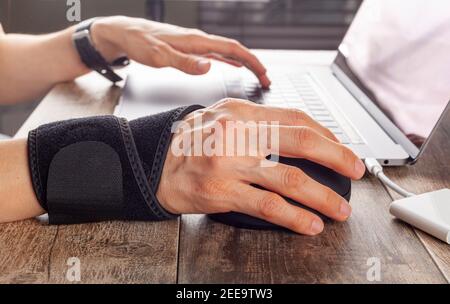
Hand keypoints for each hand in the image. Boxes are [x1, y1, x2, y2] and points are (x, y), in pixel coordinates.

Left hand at [90, 16, 270, 87]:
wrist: (127, 33)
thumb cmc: (141, 43)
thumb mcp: (160, 56)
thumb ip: (185, 62)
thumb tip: (208, 67)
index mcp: (196, 41)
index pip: (232, 49)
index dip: (251, 61)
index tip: (263, 73)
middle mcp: (199, 40)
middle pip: (235, 49)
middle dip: (253, 63)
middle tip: (266, 79)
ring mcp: (196, 44)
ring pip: (227, 51)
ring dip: (244, 62)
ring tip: (257, 74)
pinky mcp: (191, 48)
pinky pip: (216, 54)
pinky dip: (230, 61)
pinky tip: (233, 66)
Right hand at [156, 99, 365, 234]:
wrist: (153, 164)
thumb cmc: (191, 142)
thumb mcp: (222, 118)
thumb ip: (258, 123)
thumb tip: (301, 135)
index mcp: (241, 111)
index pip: (295, 118)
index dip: (326, 135)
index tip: (342, 148)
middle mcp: (237, 133)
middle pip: (301, 142)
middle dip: (336, 157)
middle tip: (356, 169)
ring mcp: (229, 163)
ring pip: (290, 178)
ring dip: (322, 196)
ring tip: (339, 208)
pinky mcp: (222, 192)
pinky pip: (268, 205)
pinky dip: (294, 217)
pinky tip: (310, 223)